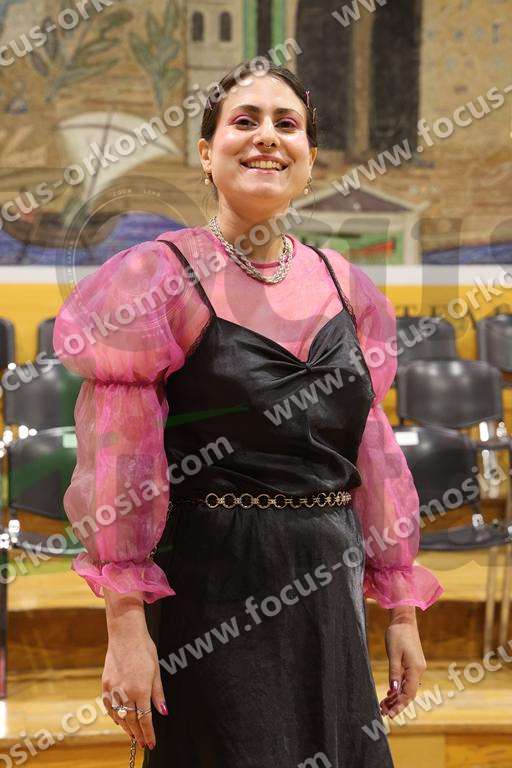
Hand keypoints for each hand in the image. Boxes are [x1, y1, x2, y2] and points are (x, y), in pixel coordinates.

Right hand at [102, 589, 167, 749]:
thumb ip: (158, 693)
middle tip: (142, 743)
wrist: (125, 634)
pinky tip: (120, 720)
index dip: (148, 733)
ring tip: (133, 735)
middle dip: (138, 734)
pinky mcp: (105, 684)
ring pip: (119, 716)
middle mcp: (126, 692)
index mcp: (141, 689)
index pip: (145, 719)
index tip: (151, 743)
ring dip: (126, 728)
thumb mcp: (156, 670)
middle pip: (132, 721)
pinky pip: (109, 707)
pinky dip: (115, 716)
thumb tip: (163, 711)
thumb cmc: (144, 649)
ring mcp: (113, 689)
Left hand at [379, 606, 425, 718]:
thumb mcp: (393, 654)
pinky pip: (406, 680)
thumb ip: (394, 673)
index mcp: (415, 669)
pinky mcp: (412, 664)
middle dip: (397, 704)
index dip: (400, 705)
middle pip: (409, 693)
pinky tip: (389, 693)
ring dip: (396, 697)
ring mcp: (416, 667)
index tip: (390, 714)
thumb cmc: (397, 634)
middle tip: (383, 712)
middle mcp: (418, 670)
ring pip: (407, 687)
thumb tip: (394, 691)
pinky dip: (398, 688)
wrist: (403, 620)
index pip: (409, 694)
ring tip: (383, 705)